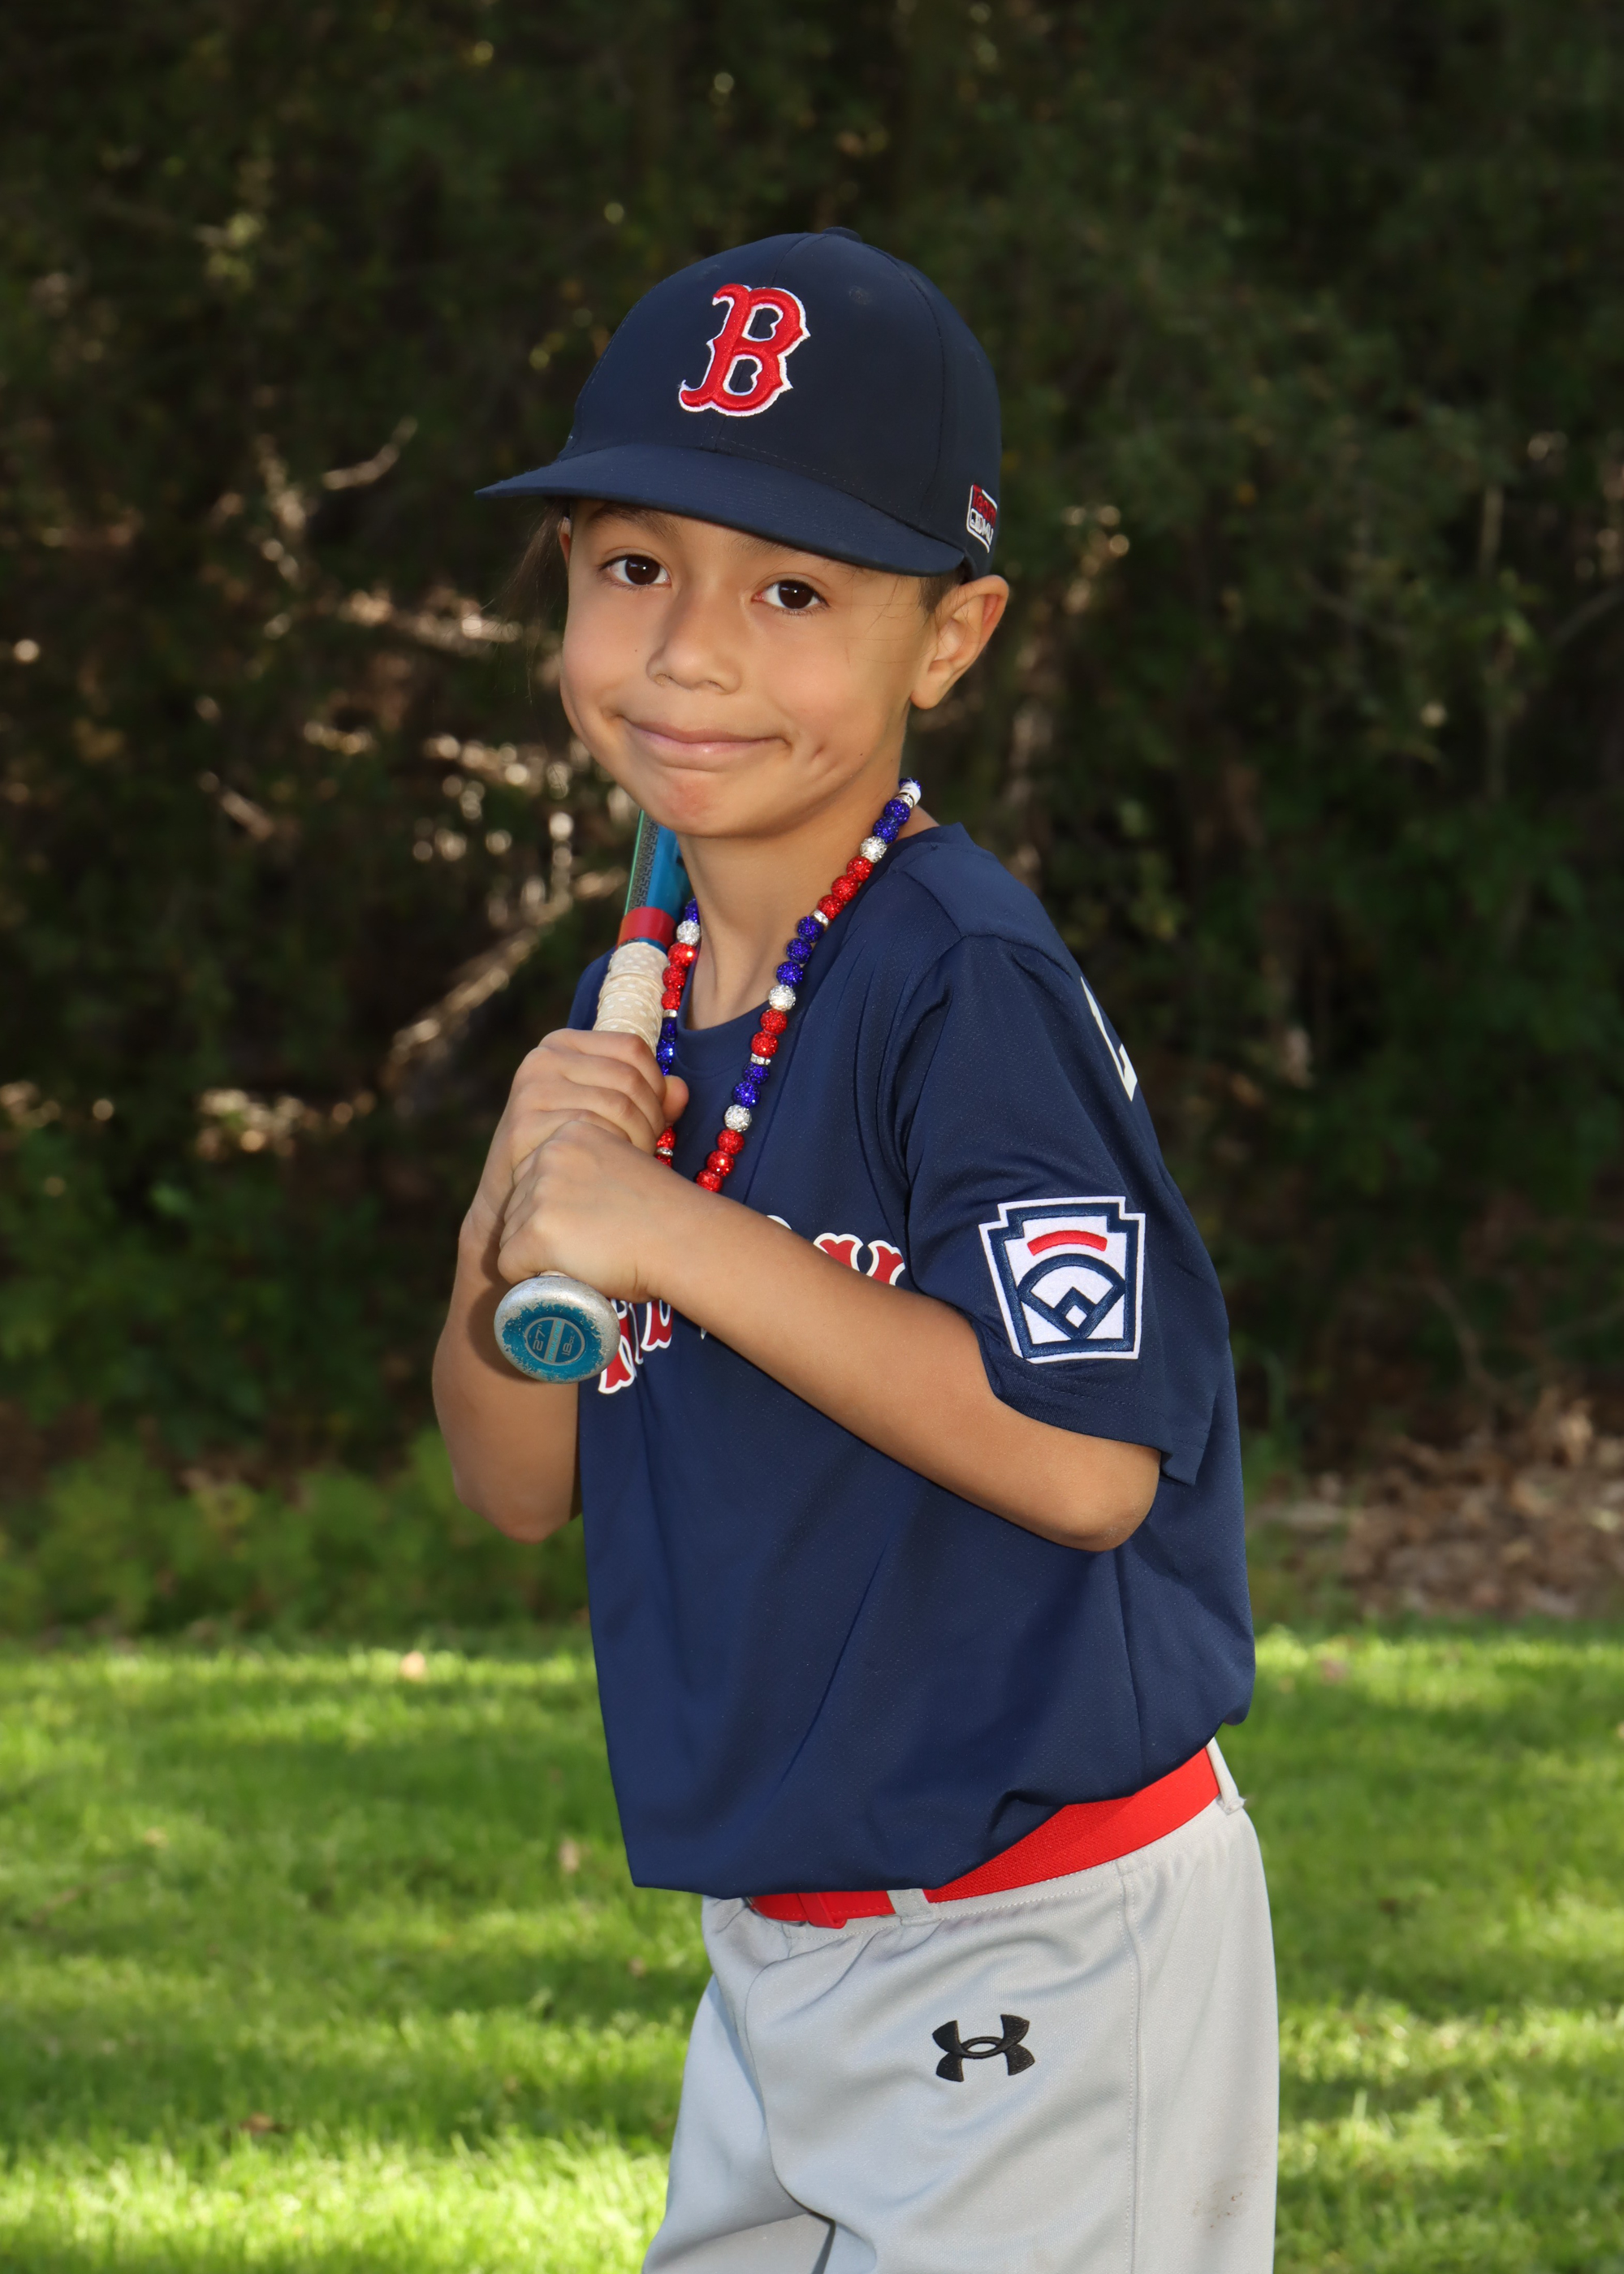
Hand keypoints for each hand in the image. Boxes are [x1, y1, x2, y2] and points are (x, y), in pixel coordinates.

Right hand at [462, 1029, 687, 1260]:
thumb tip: (681, 1090)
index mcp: (562, 1045)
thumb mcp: (608, 1113)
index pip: (632, 1048)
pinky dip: (613, 1154)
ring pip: (617, 1105)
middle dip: (652, 1117)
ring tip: (631, 1162)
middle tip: (648, 1149)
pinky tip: (610, 1172)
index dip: (657, 1084)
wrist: (514, 1199)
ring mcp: (530, 1092)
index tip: (657, 1117)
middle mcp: (541, 1060)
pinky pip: (593, 1132)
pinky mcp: (523, 1126)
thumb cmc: (570, 1151)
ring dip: (638, 1139)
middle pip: (628, 1079)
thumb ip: (647, 1097)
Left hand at [496, 1114, 698, 1300]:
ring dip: (540, 1254)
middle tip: (590, 1245)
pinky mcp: (539, 1228)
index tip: (590, 1223)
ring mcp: (542, 1191)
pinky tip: (567, 1274)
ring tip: (587, 1257)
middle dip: (543, 1231)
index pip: (534, 1177)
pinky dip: (531, 1279)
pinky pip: (510, 1264)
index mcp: (573, 1132)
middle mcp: (551, 1154)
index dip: (557, 1209)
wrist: (685, 1238)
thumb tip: (589, 1174)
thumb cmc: (666, 1214)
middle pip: (518, 1205)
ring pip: (513, 1235)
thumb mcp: (626, 1168)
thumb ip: (597, 1167)